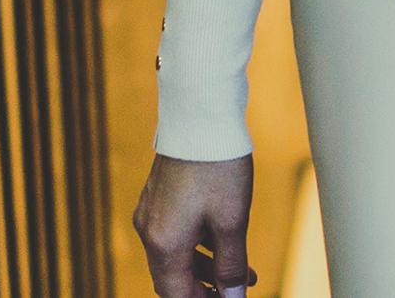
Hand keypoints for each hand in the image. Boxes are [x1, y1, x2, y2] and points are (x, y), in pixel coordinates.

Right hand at [132, 152, 257, 297]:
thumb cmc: (218, 167)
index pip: (177, 295)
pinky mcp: (158, 196)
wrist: (200, 115)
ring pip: (177, 255)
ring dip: (207, 267)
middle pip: (174, 278)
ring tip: (245, 271)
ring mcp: (150, 212)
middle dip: (205, 289)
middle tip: (237, 292)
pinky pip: (175, 234)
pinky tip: (225, 241)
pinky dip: (199, 245)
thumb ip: (231, 266)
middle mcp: (149, 231)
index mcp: (164, 244)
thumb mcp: (232, 221)